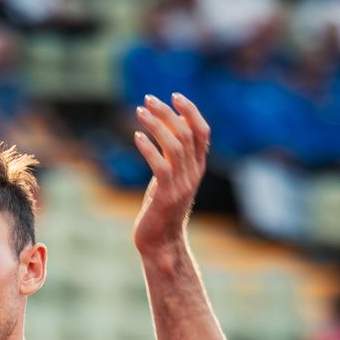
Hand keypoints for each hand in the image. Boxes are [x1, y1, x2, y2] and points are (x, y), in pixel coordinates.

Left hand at [131, 92, 209, 259]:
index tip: (174, 96)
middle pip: (186, 133)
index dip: (191, 111)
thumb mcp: (169, 179)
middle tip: (148, 99)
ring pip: (175, 145)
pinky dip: (148, 148)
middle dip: (168, 112)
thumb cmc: (161, 211)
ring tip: (140, 112)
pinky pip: (160, 165)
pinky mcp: (165, 195)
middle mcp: (193, 174)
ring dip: (156, 125)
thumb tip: (165, 130)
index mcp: (197, 168)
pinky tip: (136, 137)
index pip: (203, 132)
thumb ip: (171, 157)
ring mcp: (181, 185)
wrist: (161, 244)